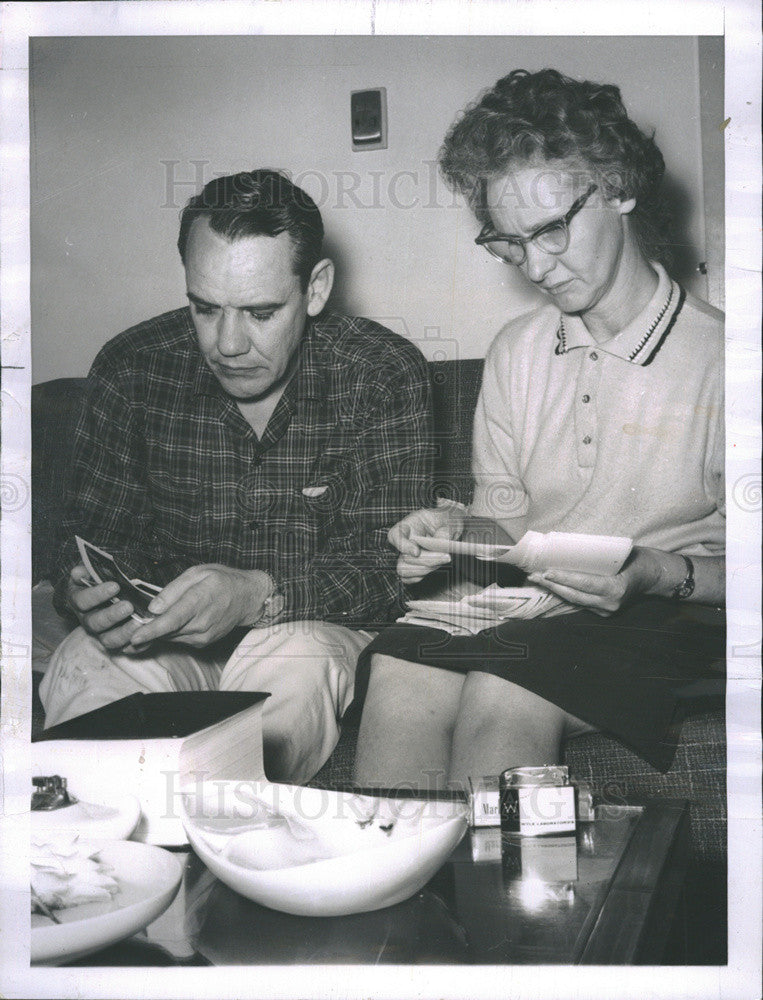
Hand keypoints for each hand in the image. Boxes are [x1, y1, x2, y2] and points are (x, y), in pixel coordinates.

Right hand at [66, 563, 142, 650]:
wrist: (114, 591)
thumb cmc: (104, 577)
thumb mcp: (95, 569)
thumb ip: (89, 569)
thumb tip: (78, 572)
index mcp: (79, 600)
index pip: (82, 600)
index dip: (96, 594)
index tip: (115, 586)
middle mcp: (88, 619)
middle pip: (95, 623)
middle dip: (112, 615)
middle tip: (129, 606)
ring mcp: (102, 633)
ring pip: (108, 640)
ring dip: (124, 633)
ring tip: (139, 623)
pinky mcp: (117, 642)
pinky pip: (125, 649)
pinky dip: (136, 646)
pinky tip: (147, 637)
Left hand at [126, 565, 272, 649]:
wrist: (248, 598)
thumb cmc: (222, 580)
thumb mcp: (197, 573)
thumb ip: (173, 589)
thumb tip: (153, 607)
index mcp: (199, 601)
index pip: (172, 620)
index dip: (152, 630)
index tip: (134, 637)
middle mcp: (201, 623)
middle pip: (166, 632)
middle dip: (145, 632)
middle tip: (126, 627)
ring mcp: (203, 636)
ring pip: (170, 637)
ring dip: (156, 633)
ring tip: (144, 624)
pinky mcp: (202, 643)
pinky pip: (178, 639)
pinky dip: (169, 633)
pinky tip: (167, 623)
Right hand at [388, 504, 464, 583]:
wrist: (449, 529)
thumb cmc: (447, 521)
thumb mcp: (450, 519)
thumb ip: (445, 530)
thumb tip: (441, 542)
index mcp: (408, 525)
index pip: (395, 535)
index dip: (403, 545)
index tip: (417, 552)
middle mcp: (404, 542)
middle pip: (404, 557)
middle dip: (426, 560)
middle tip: (446, 556)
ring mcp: (405, 555)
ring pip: (404, 570)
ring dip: (426, 569)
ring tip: (444, 559)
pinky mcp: (411, 567)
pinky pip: (407, 578)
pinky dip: (421, 575)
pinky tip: (436, 566)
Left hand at [526, 546, 660, 615]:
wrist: (654, 576)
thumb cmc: (637, 559)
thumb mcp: (621, 553)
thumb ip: (599, 556)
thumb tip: (570, 547)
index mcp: (616, 588)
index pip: (585, 584)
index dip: (564, 578)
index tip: (547, 571)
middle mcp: (610, 604)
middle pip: (574, 595)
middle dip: (553, 585)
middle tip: (534, 574)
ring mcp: (606, 611)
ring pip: (575, 601)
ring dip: (556, 589)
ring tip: (538, 579)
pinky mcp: (603, 612)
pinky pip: (580, 602)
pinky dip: (566, 592)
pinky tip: (552, 585)